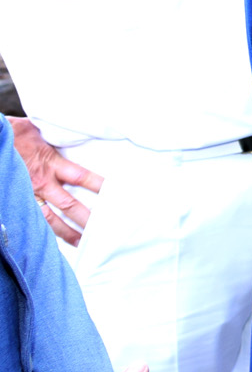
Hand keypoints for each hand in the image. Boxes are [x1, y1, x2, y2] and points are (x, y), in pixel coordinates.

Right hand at [10, 117, 102, 246]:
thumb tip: (82, 127)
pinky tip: (50, 242)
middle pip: (70, 204)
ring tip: (82, 243)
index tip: (116, 194)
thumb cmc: (14, 133)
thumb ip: (57, 136)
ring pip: (50, 218)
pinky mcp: (17, 200)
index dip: (99, 185)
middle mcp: (41, 182)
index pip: (81, 177)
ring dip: (67, 232)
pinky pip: (31, 219)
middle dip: (87, 219)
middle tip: (105, 231)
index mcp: (50, 163)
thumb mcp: (38, 129)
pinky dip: (42, 231)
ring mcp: (27, 194)